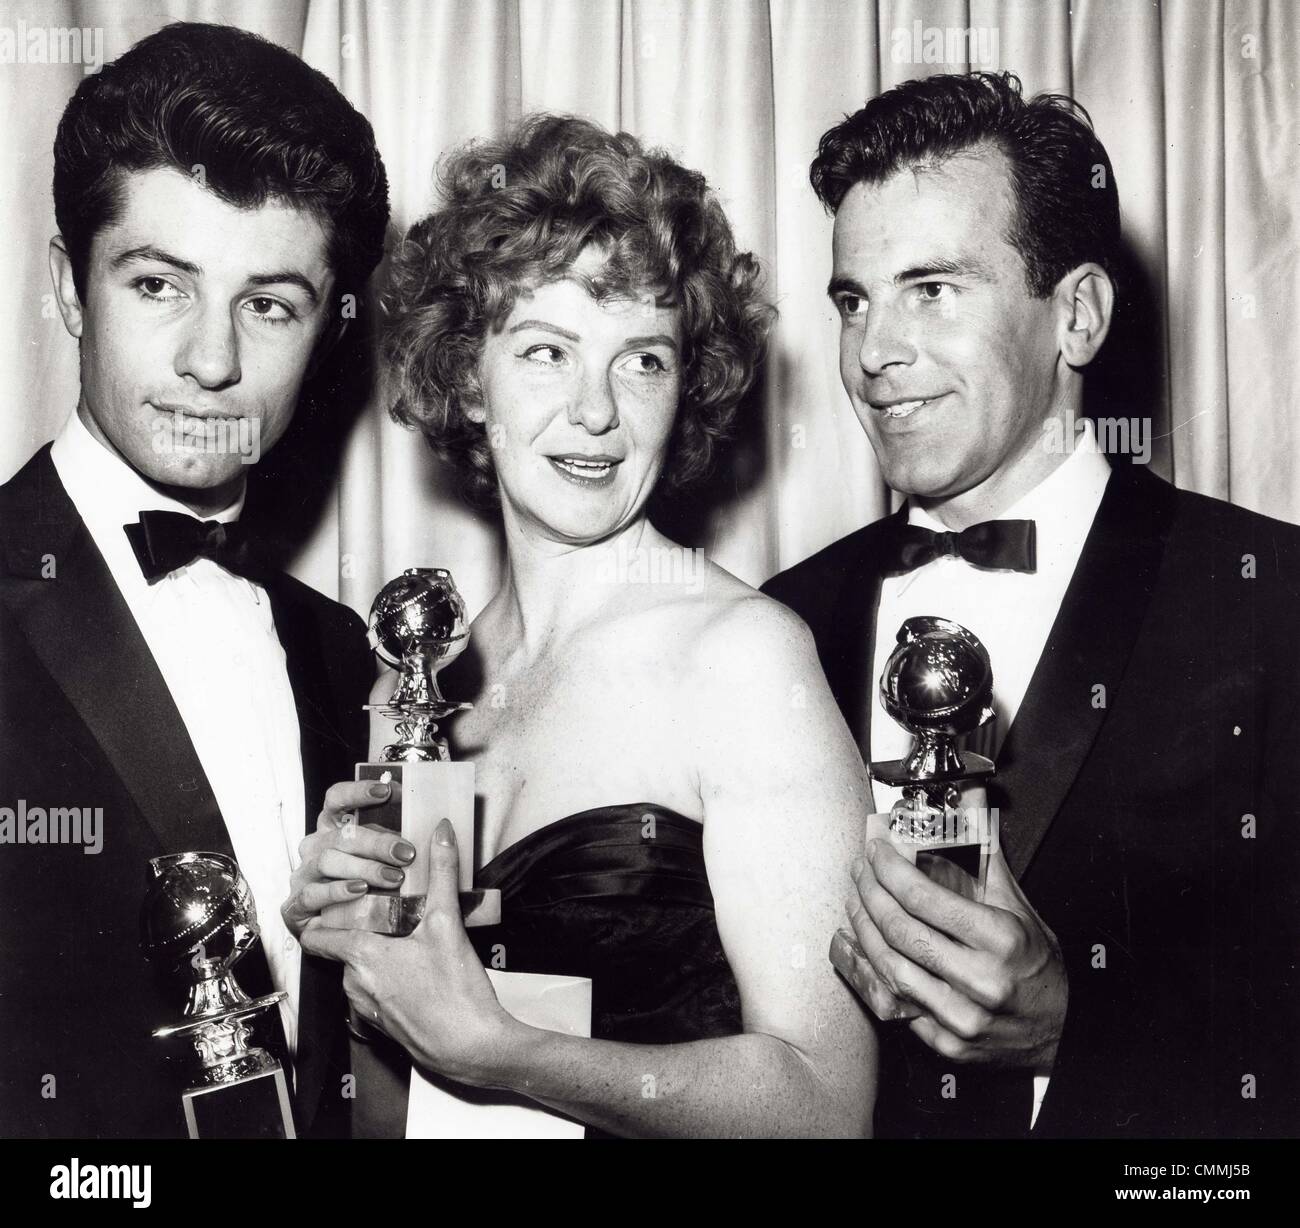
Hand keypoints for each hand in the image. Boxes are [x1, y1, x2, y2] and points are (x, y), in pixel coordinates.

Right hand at [281, 780, 416, 937]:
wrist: (337, 935)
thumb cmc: (366, 890)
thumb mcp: (383, 863)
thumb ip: (398, 841)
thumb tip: (437, 827)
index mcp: (333, 829)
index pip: (337, 799)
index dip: (358, 791)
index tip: (387, 791)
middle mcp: (314, 848)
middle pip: (341, 835)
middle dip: (377, 842)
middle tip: (406, 853)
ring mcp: (302, 875)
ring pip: (327, 861)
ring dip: (363, 868)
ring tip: (393, 878)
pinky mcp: (295, 906)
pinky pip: (312, 894)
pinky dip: (337, 892)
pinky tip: (359, 892)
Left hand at [299, 818, 518, 1086]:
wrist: (472, 1047)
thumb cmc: (456, 991)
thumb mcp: (449, 923)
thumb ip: (441, 872)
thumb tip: (441, 831)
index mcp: (362, 957)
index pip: (317, 935)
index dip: (322, 915)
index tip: (338, 900)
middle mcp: (355, 985)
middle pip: (342, 948)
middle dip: (360, 929)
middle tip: (389, 911)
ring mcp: (367, 1008)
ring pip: (358, 971)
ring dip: (376, 954)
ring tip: (408, 938)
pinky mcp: (383, 1025)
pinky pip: (373, 992)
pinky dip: (387, 978)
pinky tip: (418, 970)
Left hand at [830, 838, 1066, 1069]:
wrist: (1062, 1030)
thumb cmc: (1037, 964)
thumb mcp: (1018, 906)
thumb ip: (985, 852)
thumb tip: (969, 798)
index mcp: (1001, 939)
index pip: (925, 898)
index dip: (890, 870)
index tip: (876, 851)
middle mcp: (981, 980)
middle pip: (901, 931)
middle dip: (870, 894)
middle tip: (859, 870)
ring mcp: (962, 1017)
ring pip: (891, 968)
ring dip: (864, 930)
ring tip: (856, 901)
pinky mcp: (947, 1044)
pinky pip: (894, 1003)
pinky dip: (872, 971)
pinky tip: (862, 945)